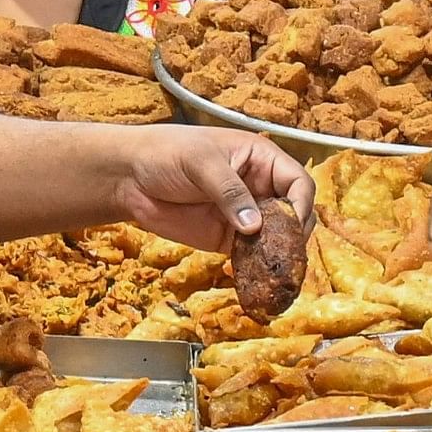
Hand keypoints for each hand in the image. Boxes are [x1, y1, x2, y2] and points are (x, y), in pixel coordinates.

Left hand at [110, 127, 309, 253]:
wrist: (130, 178)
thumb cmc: (167, 154)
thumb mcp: (201, 163)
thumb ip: (229, 192)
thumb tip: (254, 226)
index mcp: (261, 159)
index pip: (297, 182)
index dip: (301, 202)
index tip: (293, 223)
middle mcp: (260, 187)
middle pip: (294, 213)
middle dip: (294, 233)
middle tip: (285, 252)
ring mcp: (245, 215)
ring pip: (277, 238)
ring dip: (279, 254)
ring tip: (276, 270)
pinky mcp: (228, 239)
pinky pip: (252, 255)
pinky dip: (258, 267)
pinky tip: (257, 277)